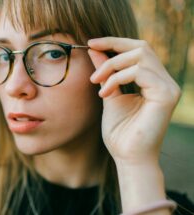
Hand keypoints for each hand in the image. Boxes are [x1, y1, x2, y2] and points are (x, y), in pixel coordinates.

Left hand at [88, 37, 180, 163]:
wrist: (127, 157)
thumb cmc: (119, 131)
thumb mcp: (108, 94)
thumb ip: (105, 72)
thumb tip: (94, 50)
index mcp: (152, 80)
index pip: (138, 50)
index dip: (114, 42)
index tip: (91, 43)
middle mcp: (164, 80)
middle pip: (141, 46)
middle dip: (112, 48)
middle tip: (90, 58)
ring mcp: (168, 87)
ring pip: (139, 56)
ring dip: (111, 66)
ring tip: (96, 82)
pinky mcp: (166, 95)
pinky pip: (140, 72)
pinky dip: (117, 78)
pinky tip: (106, 94)